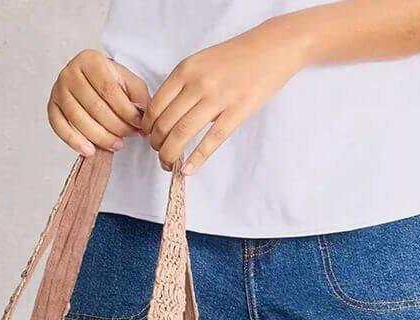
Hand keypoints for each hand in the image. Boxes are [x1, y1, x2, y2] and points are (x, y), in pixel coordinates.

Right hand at [48, 50, 149, 155]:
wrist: (91, 80)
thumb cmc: (111, 82)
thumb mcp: (130, 83)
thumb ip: (139, 97)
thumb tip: (145, 118)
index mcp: (90, 60)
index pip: (109, 90)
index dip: (125, 111)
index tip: (139, 124)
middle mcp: (70, 72)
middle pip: (94, 106)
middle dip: (116, 126)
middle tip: (130, 136)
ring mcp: (58, 89)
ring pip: (78, 119)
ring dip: (100, 137)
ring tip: (117, 145)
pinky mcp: (52, 106)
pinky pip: (59, 126)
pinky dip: (74, 141)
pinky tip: (90, 151)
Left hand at [141, 19, 305, 173]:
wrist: (271, 48)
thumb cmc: (236, 57)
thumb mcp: (202, 62)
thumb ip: (184, 84)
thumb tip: (167, 115)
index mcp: (185, 70)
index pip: (156, 106)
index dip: (148, 127)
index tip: (149, 137)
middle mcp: (197, 83)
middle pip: (165, 123)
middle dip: (157, 145)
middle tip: (159, 154)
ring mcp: (218, 98)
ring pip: (183, 134)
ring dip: (171, 154)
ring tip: (169, 164)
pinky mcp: (237, 112)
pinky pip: (211, 141)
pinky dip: (196, 159)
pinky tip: (188, 170)